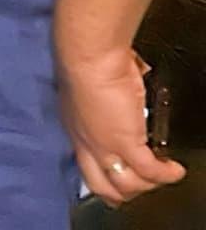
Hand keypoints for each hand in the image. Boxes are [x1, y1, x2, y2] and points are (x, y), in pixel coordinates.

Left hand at [59, 49, 184, 206]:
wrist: (89, 55)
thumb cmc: (86, 60)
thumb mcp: (88, 87)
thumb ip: (102, 99)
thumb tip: (122, 94)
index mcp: (74, 127)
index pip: (84, 164)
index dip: (100, 175)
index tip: (113, 174)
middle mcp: (86, 142)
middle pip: (101, 186)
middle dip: (121, 193)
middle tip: (139, 186)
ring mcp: (105, 147)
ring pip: (127, 186)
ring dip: (148, 184)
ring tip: (160, 176)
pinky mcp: (126, 144)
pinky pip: (151, 171)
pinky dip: (167, 174)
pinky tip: (175, 169)